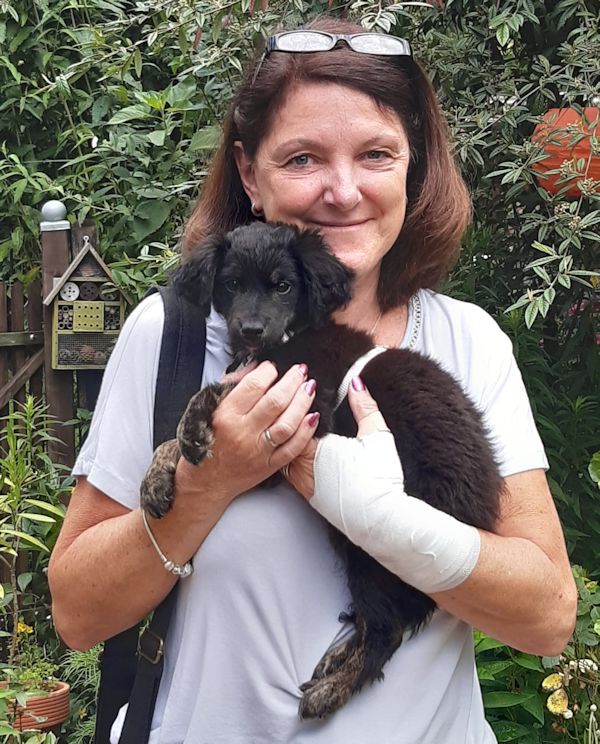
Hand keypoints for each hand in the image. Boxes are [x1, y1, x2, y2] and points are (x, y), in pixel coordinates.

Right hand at [176, 361, 318, 504]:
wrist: (206, 480)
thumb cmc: (207, 442)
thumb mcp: (210, 409)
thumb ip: (232, 387)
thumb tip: (255, 368)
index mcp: (226, 415)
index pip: (254, 386)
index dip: (269, 372)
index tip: (273, 368)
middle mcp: (243, 433)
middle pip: (275, 401)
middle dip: (292, 381)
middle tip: (300, 371)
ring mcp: (258, 451)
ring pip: (287, 423)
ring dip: (302, 402)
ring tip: (308, 388)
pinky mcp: (269, 466)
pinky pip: (293, 447)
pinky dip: (306, 431)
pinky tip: (312, 416)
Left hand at [283, 376, 390, 499]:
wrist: (381, 519)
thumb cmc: (379, 481)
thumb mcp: (377, 435)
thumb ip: (364, 406)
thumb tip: (356, 385)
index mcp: (314, 449)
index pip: (293, 419)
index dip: (296, 402)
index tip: (302, 390)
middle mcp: (301, 467)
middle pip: (281, 436)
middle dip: (285, 418)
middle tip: (294, 402)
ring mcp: (302, 482)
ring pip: (280, 453)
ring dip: (284, 438)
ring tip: (292, 423)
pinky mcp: (307, 494)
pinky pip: (288, 469)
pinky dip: (289, 456)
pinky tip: (297, 449)